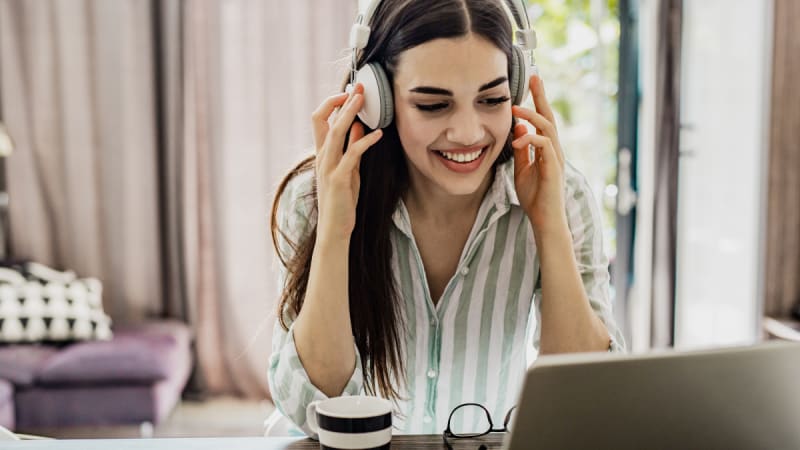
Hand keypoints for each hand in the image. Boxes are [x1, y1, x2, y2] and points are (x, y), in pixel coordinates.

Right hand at [311, 83, 382, 241]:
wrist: (334, 230)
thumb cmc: (342, 201)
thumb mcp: (349, 170)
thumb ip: (351, 148)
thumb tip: (359, 126)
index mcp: (322, 154)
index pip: (319, 119)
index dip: (332, 103)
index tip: (349, 93)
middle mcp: (321, 157)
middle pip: (323, 119)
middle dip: (341, 100)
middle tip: (359, 86)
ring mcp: (328, 168)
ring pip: (334, 132)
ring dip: (349, 113)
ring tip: (363, 99)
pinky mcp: (339, 180)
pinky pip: (351, 154)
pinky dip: (365, 141)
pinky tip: (378, 134)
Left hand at [510, 75, 566, 236]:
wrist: (544, 220)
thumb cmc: (535, 197)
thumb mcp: (522, 169)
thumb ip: (522, 150)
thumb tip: (519, 128)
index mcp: (548, 149)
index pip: (544, 119)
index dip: (538, 101)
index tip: (532, 83)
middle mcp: (555, 150)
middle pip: (550, 117)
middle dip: (542, 97)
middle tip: (535, 77)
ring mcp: (556, 158)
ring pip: (548, 128)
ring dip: (532, 116)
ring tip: (517, 109)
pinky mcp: (553, 169)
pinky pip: (544, 146)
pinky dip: (530, 140)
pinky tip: (518, 141)